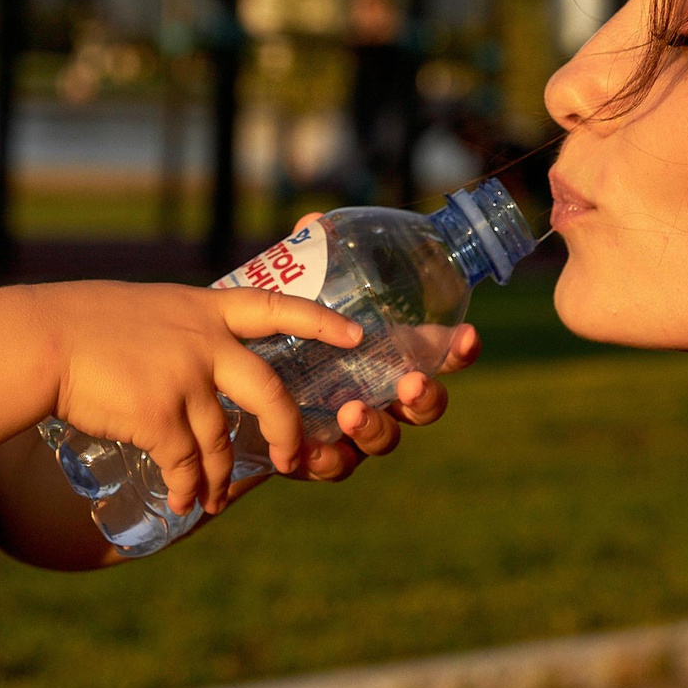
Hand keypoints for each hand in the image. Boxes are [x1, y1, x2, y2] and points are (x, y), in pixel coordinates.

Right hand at [36, 279, 360, 517]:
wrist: (40, 341)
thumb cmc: (82, 322)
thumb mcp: (145, 309)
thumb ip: (182, 332)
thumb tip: (198, 361)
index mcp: (204, 309)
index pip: (277, 307)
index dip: (321, 322)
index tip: (357, 335)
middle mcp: (204, 342)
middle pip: (269, 394)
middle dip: (287, 433)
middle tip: (292, 459)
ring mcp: (184, 379)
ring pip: (220, 441)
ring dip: (218, 477)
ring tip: (210, 499)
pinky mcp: (159, 415)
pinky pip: (186, 465)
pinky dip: (188, 489)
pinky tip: (184, 503)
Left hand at [255, 210, 482, 482]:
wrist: (220, 387)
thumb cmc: (266, 336)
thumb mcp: (283, 297)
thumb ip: (304, 264)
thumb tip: (312, 221)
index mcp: (381, 354)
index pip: (432, 352)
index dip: (457, 348)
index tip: (467, 336)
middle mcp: (376, 394)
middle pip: (423, 405)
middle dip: (426, 396)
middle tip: (410, 383)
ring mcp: (350, 431)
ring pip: (383, 439)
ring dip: (375, 428)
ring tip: (351, 412)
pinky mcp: (314, 458)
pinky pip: (332, 467)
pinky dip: (325, 460)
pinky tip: (310, 454)